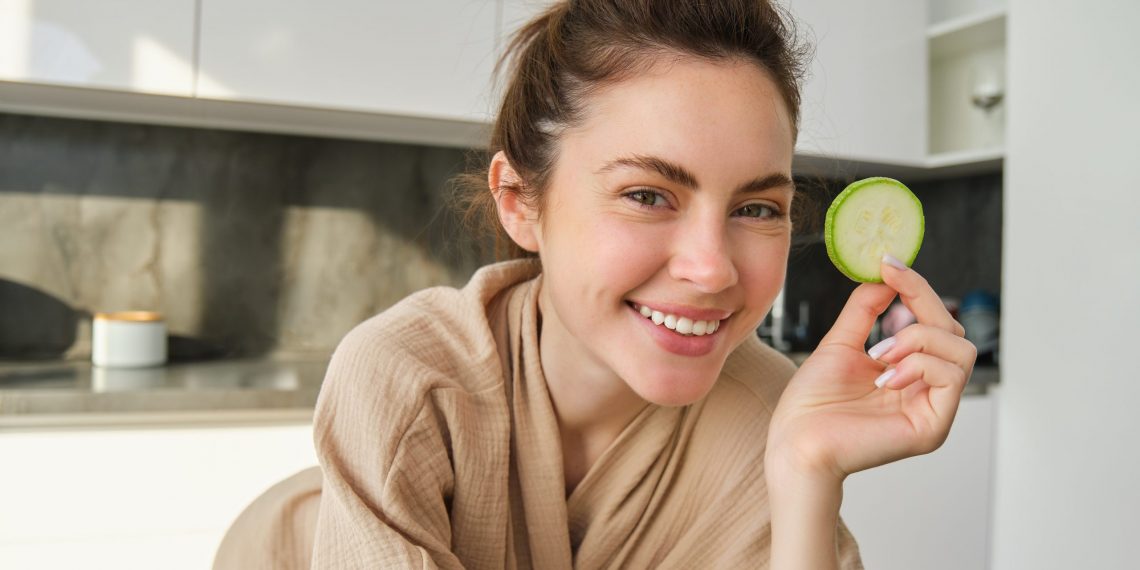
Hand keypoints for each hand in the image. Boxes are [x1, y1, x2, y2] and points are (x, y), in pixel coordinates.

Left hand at [766, 255, 976, 482]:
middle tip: (889, 293)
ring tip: (880, 355)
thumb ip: (865, 310)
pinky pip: (952, 377)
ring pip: (961, 350)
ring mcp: (934, 410)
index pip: (933, 322)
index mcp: (909, 372)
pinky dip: (920, 364)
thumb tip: (887, 275)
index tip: (890, 263)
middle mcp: (927, 390)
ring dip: (919, 338)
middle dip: (922, 304)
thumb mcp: (841, 342)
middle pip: (954, 330)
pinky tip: (885, 377)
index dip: (917, 288)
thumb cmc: (812, 402)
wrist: (795, 440)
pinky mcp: (933, 427)